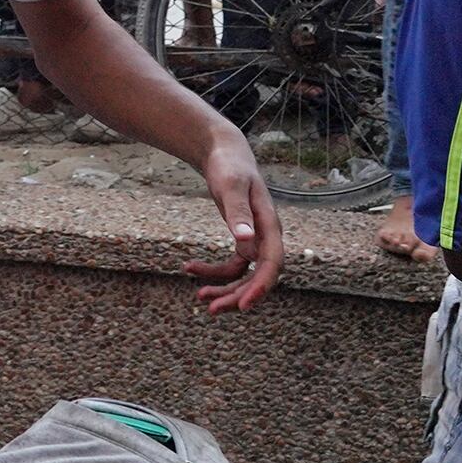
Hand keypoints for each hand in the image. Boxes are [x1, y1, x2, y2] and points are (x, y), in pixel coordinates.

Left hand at [184, 135, 282, 312]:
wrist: (225, 153)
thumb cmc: (230, 166)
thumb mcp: (231, 186)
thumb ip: (238, 213)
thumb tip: (245, 242)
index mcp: (270, 226)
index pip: (272, 264)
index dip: (260, 287)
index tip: (244, 306)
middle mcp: (266, 237)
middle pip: (258, 277)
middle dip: (237, 296)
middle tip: (211, 309)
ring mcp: (255, 241)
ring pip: (244, 277)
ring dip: (225, 289)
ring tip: (200, 296)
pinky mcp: (242, 240)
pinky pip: (232, 266)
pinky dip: (213, 271)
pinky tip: (189, 268)